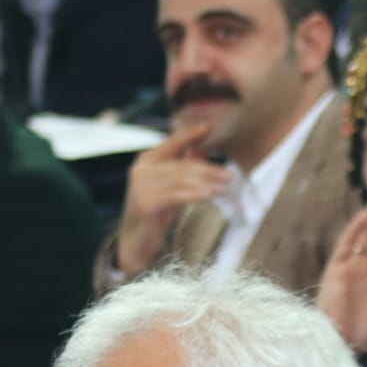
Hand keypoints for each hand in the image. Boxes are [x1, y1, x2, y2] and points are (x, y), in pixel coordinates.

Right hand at [114, 120, 232, 274]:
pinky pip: (176, 195)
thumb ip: (184, 168)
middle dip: (208, 169)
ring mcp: (141, 185)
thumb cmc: (157, 211)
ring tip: (225, 186)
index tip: (209, 126)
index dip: (190, 134)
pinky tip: (209, 195)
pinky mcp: (145, 203)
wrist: (137, 240)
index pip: (173, 142)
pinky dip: (195, 194)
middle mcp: (142, 169)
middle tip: (229, 175)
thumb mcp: (173, 186)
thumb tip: (202, 150)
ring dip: (206, 182)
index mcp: (148, 160)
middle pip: (182, 165)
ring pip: (181, 179)